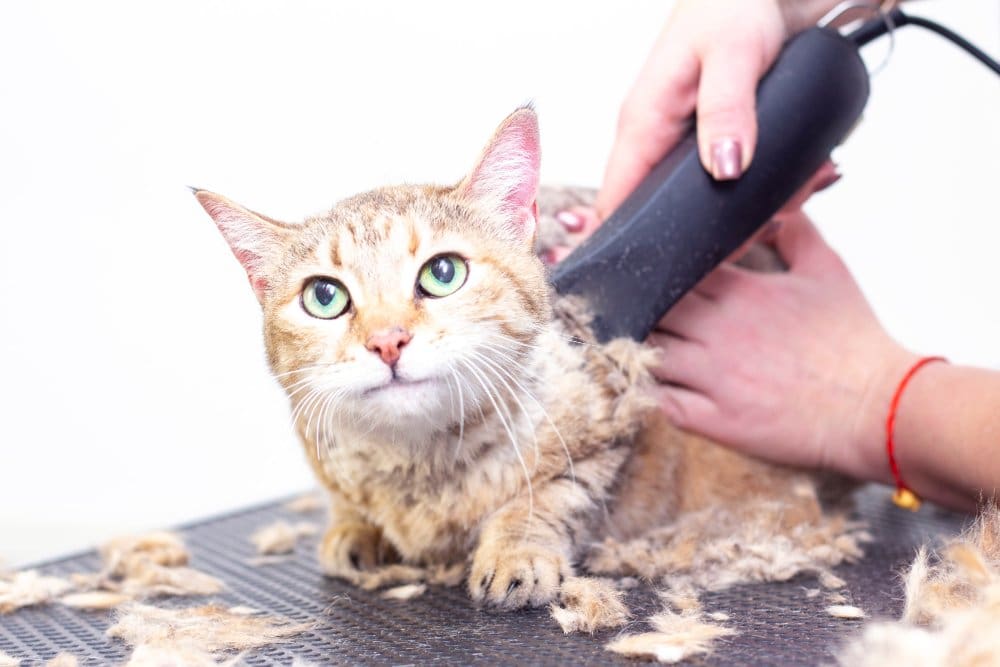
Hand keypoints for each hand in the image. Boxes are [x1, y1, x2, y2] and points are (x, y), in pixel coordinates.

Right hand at [595, 0, 849, 218]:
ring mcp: (686, 145)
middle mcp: (658, 140)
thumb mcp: (733, 54)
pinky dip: (767, 187)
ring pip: (706, 204)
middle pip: (665, 214)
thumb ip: (727, 112)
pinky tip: (799, 175)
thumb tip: (723, 169)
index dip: (630, 242)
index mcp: (643, 123)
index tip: (668, 265)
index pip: (615, 203)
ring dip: (754, 207)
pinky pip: (732, 184)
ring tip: (798, 188)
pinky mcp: (715, 143)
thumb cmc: (732, 5)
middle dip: (717, 228)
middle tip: (769, 216)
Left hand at [649, 207, 915, 479]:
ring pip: (644, 353)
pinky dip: (642, 390)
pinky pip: (659, 402)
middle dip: (631, 305)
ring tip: (625, 341)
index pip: (671, 267)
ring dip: (630, 346)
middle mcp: (719, 332)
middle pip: (648, 308)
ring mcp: (714, 378)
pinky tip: (639, 382)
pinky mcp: (716, 419)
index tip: (638, 267)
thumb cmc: (854, 339)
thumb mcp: (827, 268)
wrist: (880, 404)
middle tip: (618, 304)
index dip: (648, 267)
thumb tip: (776, 203)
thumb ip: (794, 230)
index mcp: (740, 291)